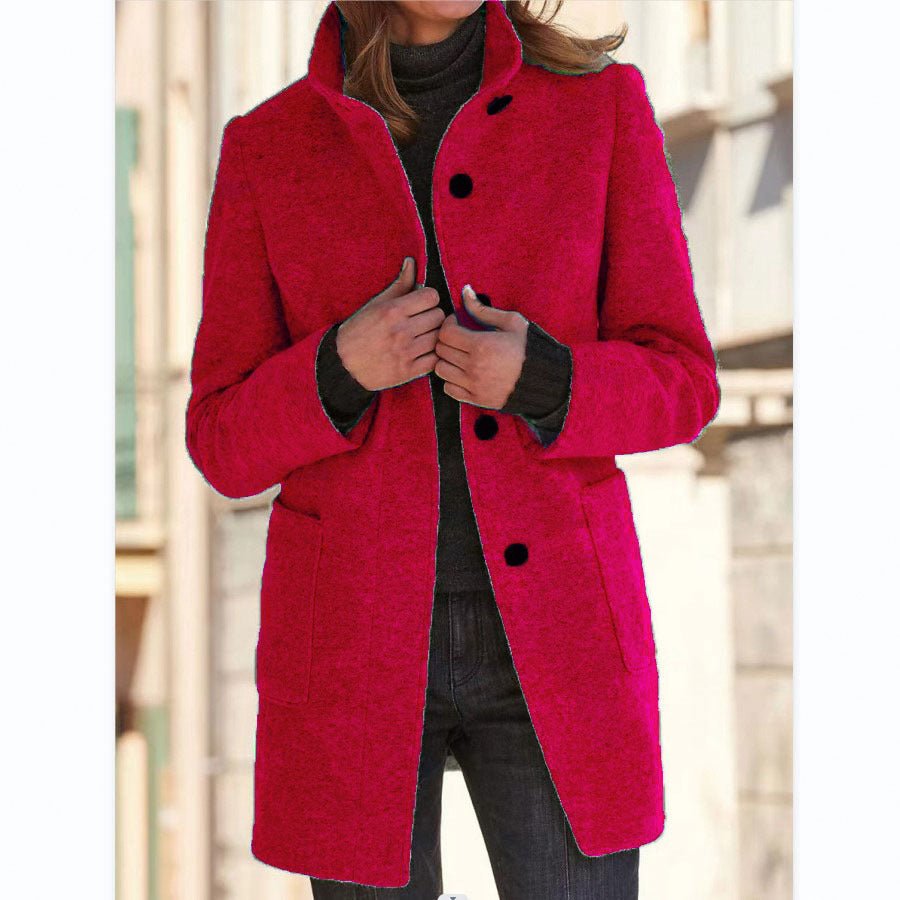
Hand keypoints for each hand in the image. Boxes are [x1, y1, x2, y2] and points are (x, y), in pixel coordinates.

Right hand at [335, 257, 445, 390]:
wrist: (343, 364)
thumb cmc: (359, 330)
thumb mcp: (375, 304)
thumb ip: (399, 285)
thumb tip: (411, 262)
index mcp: (392, 311)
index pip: (432, 297)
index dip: (428, 299)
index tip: (421, 304)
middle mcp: (401, 331)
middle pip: (438, 316)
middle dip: (432, 316)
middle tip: (422, 321)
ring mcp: (406, 352)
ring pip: (439, 338)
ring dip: (433, 336)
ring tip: (422, 337)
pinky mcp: (408, 371)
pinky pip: (435, 360)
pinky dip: (432, 356)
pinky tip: (422, 352)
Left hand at [434, 285, 528, 408]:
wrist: (544, 380)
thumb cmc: (529, 348)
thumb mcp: (511, 322)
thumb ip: (483, 309)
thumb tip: (465, 291)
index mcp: (481, 345)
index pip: (446, 333)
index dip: (448, 324)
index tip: (457, 323)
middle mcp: (474, 367)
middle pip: (441, 350)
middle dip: (447, 340)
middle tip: (459, 338)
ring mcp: (474, 385)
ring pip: (440, 370)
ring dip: (446, 360)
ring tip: (459, 356)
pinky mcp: (476, 399)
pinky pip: (449, 389)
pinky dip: (451, 380)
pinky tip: (463, 372)